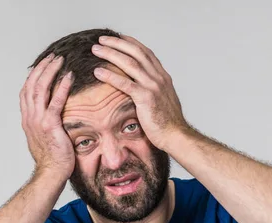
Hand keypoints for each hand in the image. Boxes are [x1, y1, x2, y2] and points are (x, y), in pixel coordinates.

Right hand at [20, 53, 75, 179]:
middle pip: (31, 85)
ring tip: (59, 60)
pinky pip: (55, 101)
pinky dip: (61, 87)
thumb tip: (52, 116)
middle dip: (41, 68)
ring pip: (40, 89)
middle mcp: (29, 117)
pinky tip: (69, 76)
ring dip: (50, 71)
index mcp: (27, 120)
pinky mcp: (49, 125)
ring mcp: (37, 121)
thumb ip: (44, 124)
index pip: (26, 92)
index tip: (43, 65)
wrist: (50, 173)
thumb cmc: (51, 159)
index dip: (33, 76)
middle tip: (52, 56)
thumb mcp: (43, 138)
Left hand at [91, 34, 189, 149]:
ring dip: (111, 54)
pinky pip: (125, 83)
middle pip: (136, 53)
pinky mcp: (146, 98)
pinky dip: (110, 75)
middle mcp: (159, 77)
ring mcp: (153, 86)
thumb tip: (143, 89)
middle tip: (102, 39)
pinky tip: (97, 72)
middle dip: (117, 43)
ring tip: (96, 49)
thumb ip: (153, 91)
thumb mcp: (162, 101)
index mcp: (163, 77)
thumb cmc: (167, 123)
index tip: (118, 37)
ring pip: (129, 63)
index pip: (146, 53)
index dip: (131, 43)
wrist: (176, 136)